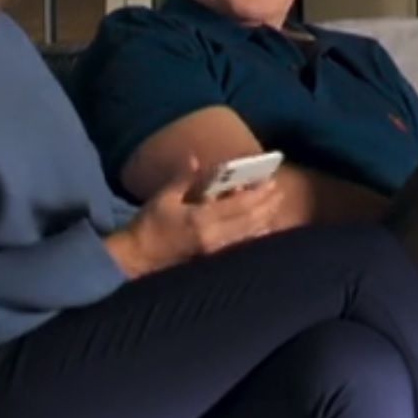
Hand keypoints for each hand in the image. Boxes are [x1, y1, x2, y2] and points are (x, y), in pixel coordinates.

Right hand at [105, 158, 283, 277]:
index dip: (259, 194)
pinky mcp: (213, 259)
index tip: (272, 183)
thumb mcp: (164, 197)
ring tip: (275, 208)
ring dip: (264, 220)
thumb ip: (184, 177)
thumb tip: (196, 158)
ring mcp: (215, 251)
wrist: (137, 258)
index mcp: (202, 219)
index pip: (240, 206)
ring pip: (249, 235)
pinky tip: (261, 229)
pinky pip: (240, 246)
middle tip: (279, 192)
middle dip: (268, 206)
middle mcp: (214, 237)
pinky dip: (253, 235)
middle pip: (251, 221)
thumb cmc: (149, 225)